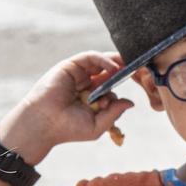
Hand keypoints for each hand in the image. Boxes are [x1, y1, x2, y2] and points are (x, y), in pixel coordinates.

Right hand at [3, 52, 134, 157]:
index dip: (123, 82)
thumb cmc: (68, 128)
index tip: (140, 80)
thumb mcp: (97, 125)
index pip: (111, 85)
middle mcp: (85, 84)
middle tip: (139, 67)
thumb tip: (131, 102)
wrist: (44, 124)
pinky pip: (90, 58)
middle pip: (108, 70)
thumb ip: (114, 112)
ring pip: (100, 62)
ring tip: (128, 65)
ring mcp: (78, 74)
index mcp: (91, 97)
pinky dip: (103, 60)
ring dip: (116, 61)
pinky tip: (113, 67)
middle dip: (123, 68)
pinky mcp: (70, 66)